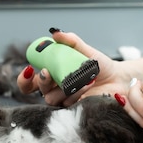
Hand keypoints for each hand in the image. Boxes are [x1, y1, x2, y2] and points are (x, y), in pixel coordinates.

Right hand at [17, 31, 134, 105]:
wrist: (118, 79)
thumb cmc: (100, 65)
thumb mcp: (84, 50)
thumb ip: (70, 41)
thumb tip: (55, 32)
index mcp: (53, 75)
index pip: (30, 82)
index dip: (24, 79)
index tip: (29, 69)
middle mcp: (56, 90)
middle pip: (38, 90)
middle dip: (41, 81)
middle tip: (48, 72)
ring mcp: (65, 101)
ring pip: (52, 98)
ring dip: (66, 86)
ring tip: (84, 78)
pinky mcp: (75, 110)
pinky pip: (68, 105)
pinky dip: (77, 94)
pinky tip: (88, 86)